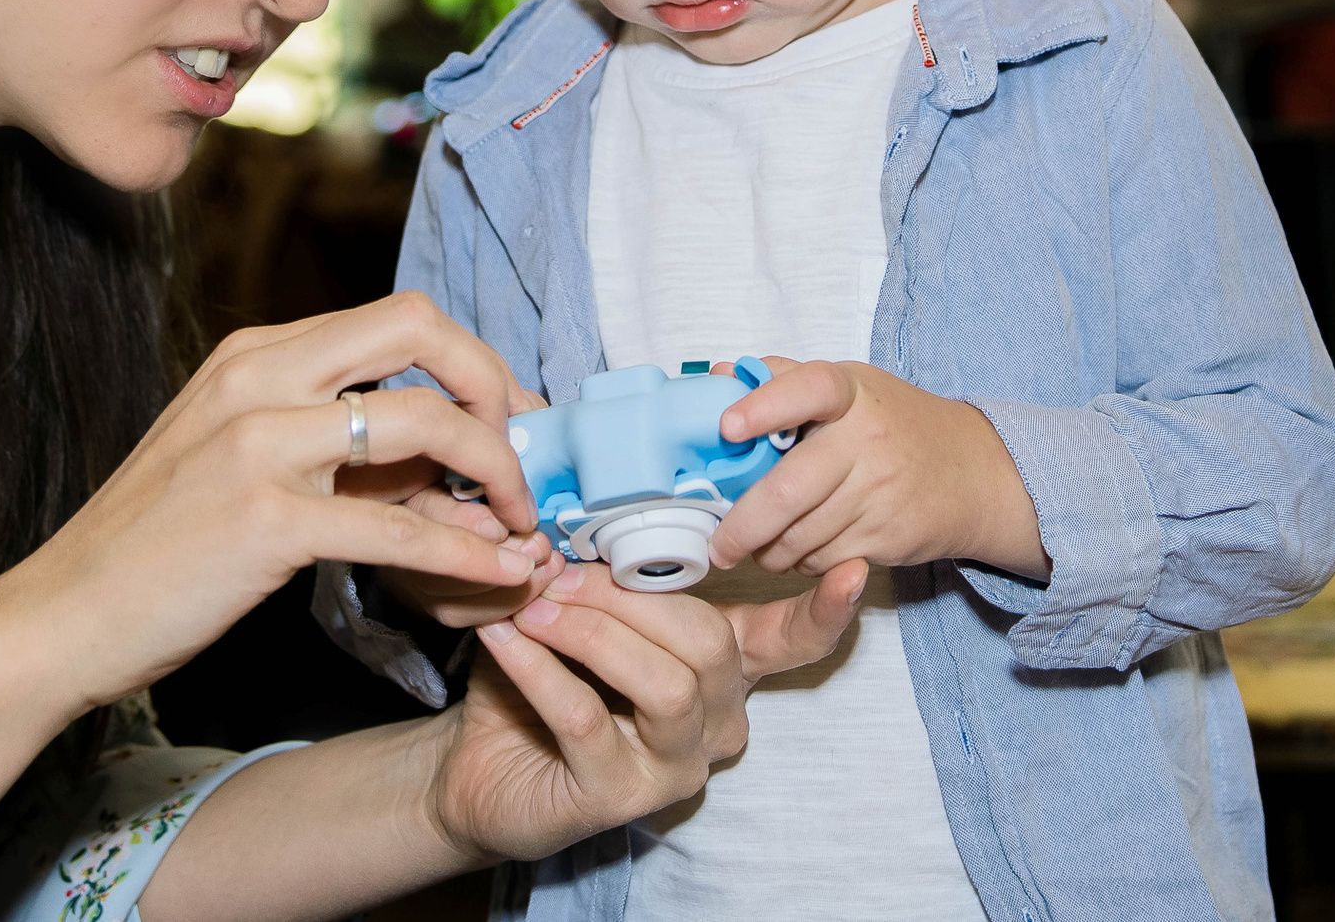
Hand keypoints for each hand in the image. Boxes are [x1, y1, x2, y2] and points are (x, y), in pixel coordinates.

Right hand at [0, 293, 550, 715]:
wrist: (62, 614)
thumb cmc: (155, 548)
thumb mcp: (238, 459)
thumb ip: (328, 443)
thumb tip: (437, 460)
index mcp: (255, 353)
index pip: (396, 317)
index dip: (470, 363)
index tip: (505, 419)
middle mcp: (258, 375)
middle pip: (419, 327)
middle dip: (495, 385)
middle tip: (523, 452)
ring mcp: (259, 443)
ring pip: (423, 421)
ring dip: (495, 469)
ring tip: (521, 523)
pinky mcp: (264, 519)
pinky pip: (395, 526)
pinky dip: (462, 550)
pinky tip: (496, 572)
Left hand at [422, 561, 857, 864]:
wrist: (481, 767)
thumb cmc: (541, 676)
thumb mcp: (573, 611)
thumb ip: (587, 575)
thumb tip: (564, 537)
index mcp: (722, 666)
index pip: (791, 640)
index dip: (824, 612)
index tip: (853, 570)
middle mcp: (718, 719)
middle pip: (708, 643)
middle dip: (630, 595)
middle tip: (557, 569)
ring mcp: (677, 765)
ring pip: (665, 685)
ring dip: (590, 632)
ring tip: (531, 605)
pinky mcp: (623, 797)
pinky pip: (590, 718)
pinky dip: (540, 668)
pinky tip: (505, 638)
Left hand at [710, 357, 1049, 579]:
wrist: (974, 473)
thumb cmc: (892, 424)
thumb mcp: (849, 386)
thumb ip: (784, 379)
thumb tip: (721, 374)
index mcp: (850, 393)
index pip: (808, 389)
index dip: (764, 406)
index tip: (727, 427)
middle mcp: (866, 439)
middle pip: (787, 491)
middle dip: (741, 527)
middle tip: (719, 546)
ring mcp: (880, 491)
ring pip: (800, 536)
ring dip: (768, 551)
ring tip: (758, 547)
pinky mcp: (889, 535)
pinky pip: (825, 560)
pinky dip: (801, 563)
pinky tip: (799, 551)